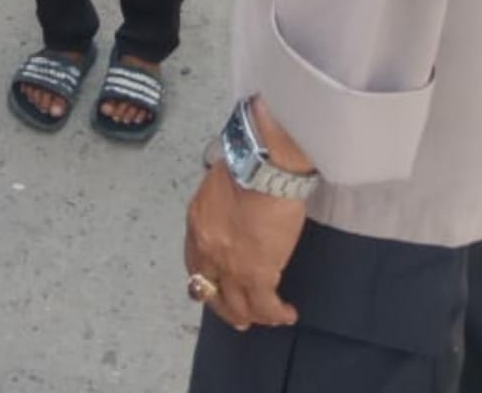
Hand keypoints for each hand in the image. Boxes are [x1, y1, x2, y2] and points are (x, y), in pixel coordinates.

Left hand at [184, 160, 303, 331]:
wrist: (264, 167)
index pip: (194, 263)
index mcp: (197, 224)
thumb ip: (219, 205)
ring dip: (253, 315)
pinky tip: (286, 313)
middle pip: (211, 292)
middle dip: (225, 308)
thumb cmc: (247, 163)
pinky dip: (276, 314)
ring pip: (238, 307)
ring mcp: (231, 266)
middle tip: (239, 316)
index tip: (216, 287)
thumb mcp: (218, 183)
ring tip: (267, 317)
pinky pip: (265, 306)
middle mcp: (208, 250)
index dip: (207, 280)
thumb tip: (232, 211)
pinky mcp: (258, 274)